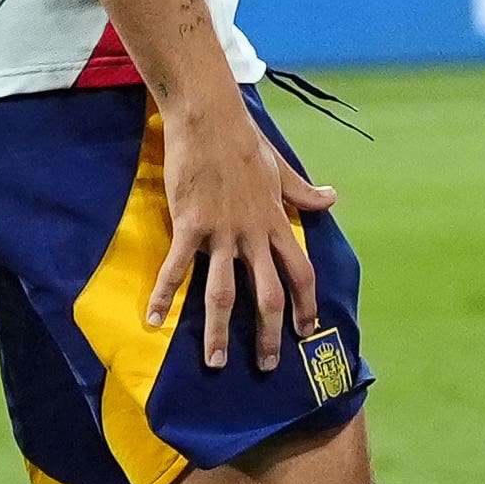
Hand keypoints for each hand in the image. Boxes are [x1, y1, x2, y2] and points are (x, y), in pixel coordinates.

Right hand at [150, 93, 336, 371]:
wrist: (211, 118)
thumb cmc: (244, 141)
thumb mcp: (281, 169)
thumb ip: (303, 192)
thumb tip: (332, 198)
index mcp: (277, 223)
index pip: (301, 273)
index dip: (307, 305)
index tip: (308, 331)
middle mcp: (254, 234)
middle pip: (268, 295)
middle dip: (269, 334)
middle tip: (268, 365)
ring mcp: (222, 232)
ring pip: (224, 292)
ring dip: (220, 331)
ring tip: (216, 363)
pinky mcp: (190, 224)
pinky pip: (177, 268)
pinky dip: (163, 296)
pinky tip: (153, 320)